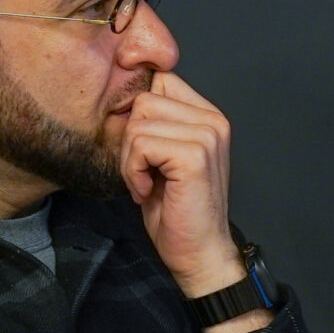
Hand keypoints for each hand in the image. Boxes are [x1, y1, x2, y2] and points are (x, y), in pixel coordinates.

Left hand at [120, 73, 244, 298]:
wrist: (198, 252)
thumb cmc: (177, 210)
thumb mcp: (162, 157)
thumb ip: (155, 124)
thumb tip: (120, 100)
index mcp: (208, 116)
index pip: (160, 81)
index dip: (139, 112)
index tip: (142, 148)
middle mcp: (213, 120)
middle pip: (144, 100)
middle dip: (131, 139)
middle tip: (144, 172)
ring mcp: (207, 136)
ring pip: (138, 124)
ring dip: (130, 159)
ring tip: (147, 183)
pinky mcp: (194, 156)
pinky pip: (141, 145)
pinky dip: (134, 172)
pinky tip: (148, 191)